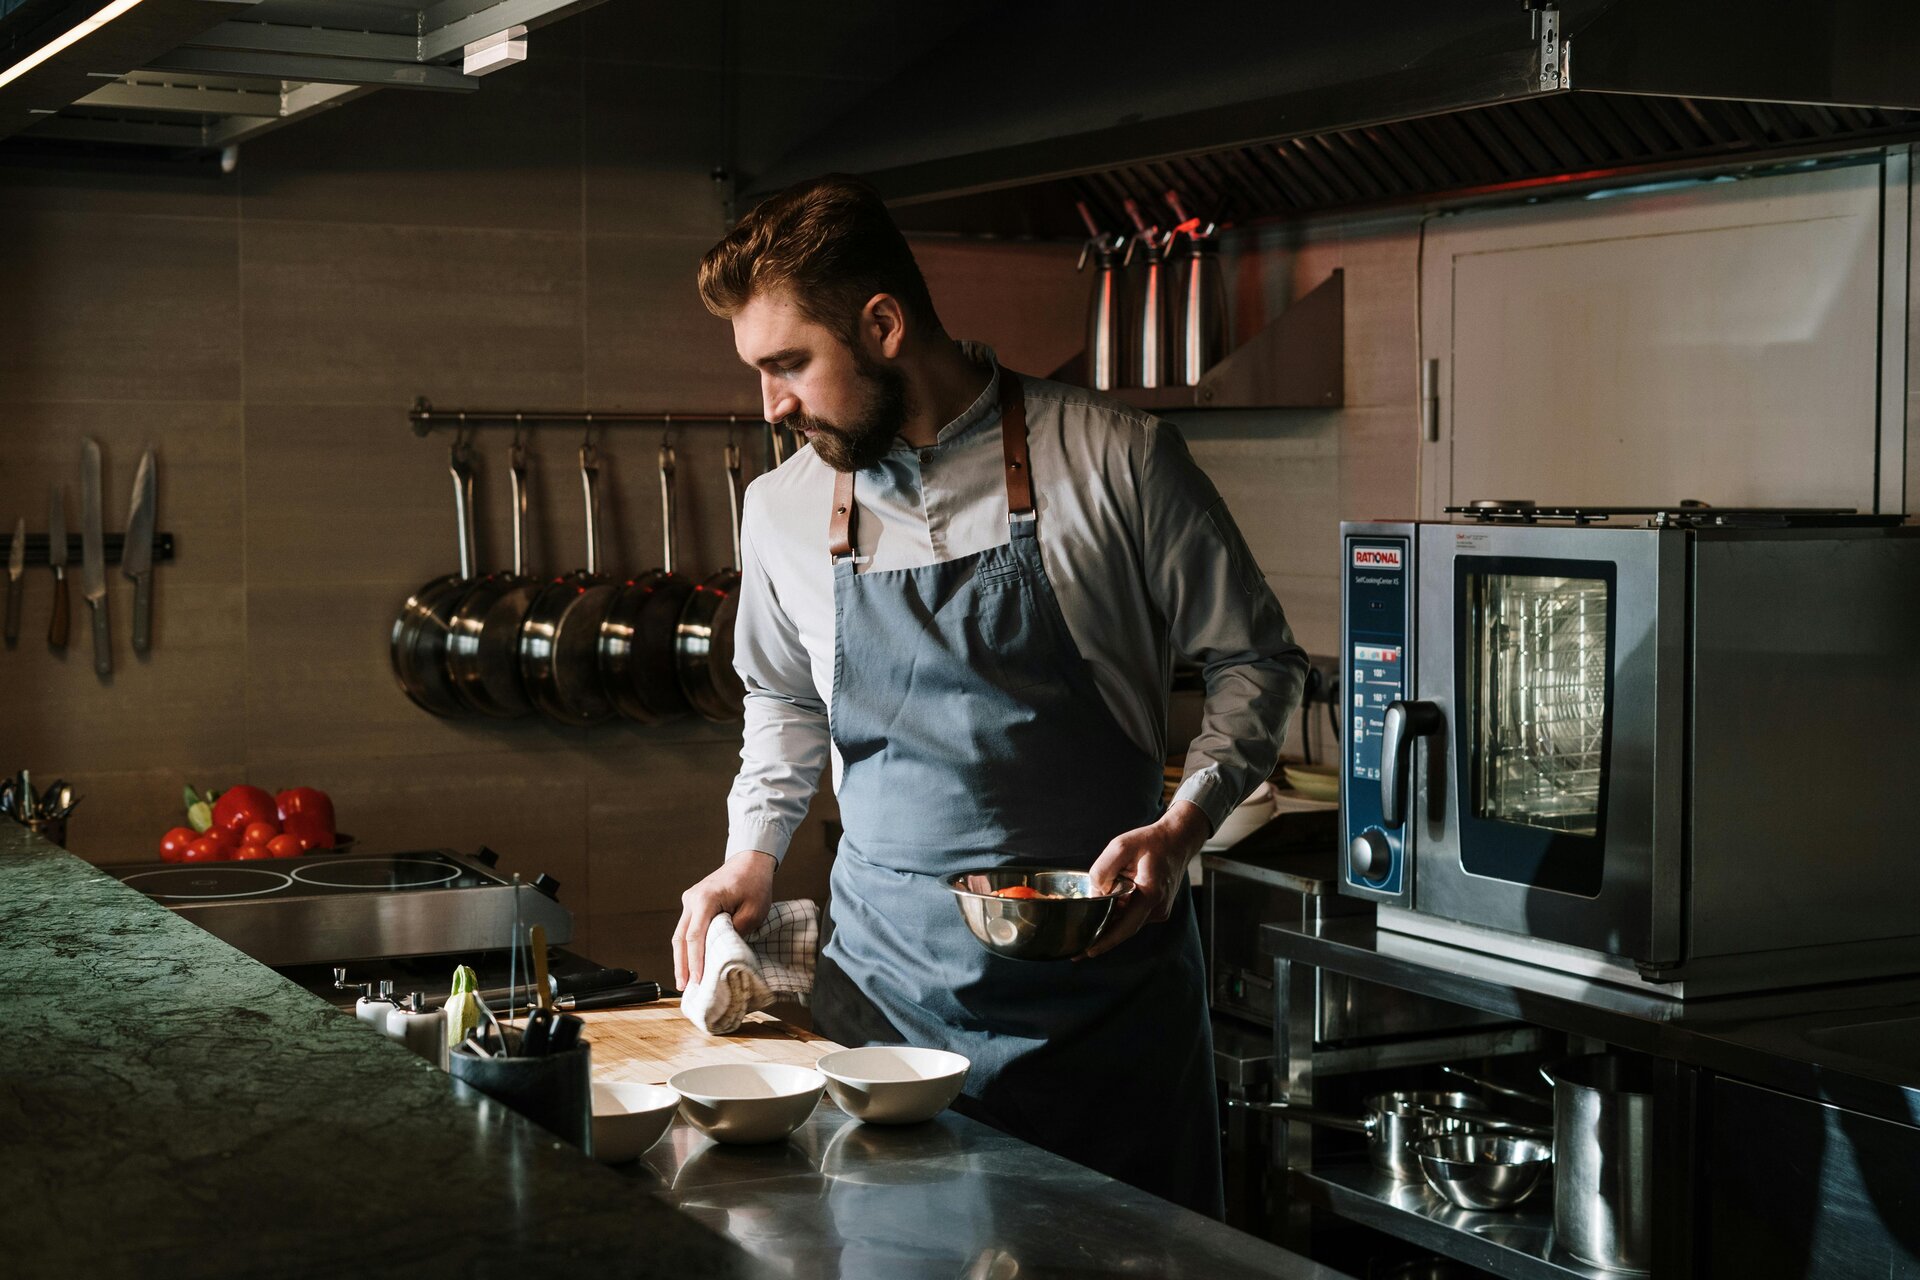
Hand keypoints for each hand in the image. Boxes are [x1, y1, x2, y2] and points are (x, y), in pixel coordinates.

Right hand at [673, 850, 776, 989]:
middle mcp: (692, 899)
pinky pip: (687, 928)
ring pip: (680, 934)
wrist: (750, 861)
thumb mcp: (754, 911)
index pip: (695, 936)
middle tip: (683, 987)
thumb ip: (736, 932)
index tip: (697, 980)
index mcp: (706, 899)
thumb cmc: (754, 884)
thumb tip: (722, 952)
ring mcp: (690, 900)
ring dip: (682, 958)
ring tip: (684, 981)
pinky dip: (688, 947)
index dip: (695, 961)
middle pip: (680, 938)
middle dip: (682, 965)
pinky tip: (690, 963)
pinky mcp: (693, 904)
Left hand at [1079, 801, 1211, 959]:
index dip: (1106, 941)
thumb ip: (1103, 869)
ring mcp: (1159, 911)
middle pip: (1124, 929)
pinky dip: (1119, 915)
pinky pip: (1133, 916)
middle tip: (1076, 951)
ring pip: (1128, 923)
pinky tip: (1106, 909)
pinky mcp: (1157, 909)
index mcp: (1151, 894)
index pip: (1126, 926)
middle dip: (1101, 937)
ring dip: (1110, 923)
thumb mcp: (1121, 846)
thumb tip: (1094, 893)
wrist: (1177, 840)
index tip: (1088, 952)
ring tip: (1086, 927)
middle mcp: (1158, 908)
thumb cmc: (1150, 842)